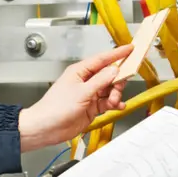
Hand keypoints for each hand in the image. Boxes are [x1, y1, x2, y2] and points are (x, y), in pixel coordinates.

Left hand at [18, 45, 133, 151]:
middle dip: (117, 81)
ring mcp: (88, 95)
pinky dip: (114, 104)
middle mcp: (85, 81)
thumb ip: (100, 81)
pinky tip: (117, 106)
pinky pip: (107, 102)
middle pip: (108, 75)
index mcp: (79, 72)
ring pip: (110, 89)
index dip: (117, 54)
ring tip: (113, 102)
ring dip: (115, 95)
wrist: (47, 128)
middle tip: (118, 88)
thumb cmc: (56, 108)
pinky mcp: (91, 107)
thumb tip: (114, 70)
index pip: (101, 59)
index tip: (130, 49)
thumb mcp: (81, 92)